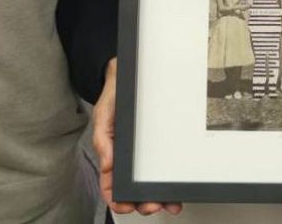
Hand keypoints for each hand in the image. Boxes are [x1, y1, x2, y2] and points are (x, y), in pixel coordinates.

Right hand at [92, 59, 182, 215]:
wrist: (130, 74)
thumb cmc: (115, 95)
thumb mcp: (103, 114)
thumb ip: (102, 139)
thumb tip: (108, 164)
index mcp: (112, 154)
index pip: (111, 184)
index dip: (117, 200)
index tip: (125, 206)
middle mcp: (129, 157)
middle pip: (134, 188)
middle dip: (143, 202)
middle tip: (153, 205)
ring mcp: (145, 154)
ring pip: (152, 182)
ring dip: (161, 196)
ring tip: (169, 202)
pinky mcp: (160, 146)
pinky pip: (165, 167)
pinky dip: (172, 180)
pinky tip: (179, 187)